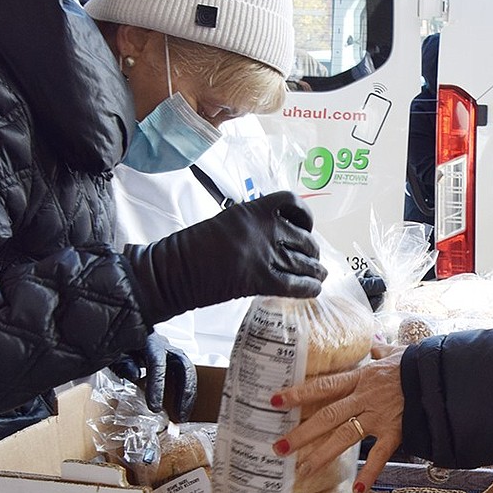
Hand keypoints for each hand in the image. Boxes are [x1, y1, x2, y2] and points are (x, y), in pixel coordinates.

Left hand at [110, 333, 197, 422]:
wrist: (122, 338)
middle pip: (184, 367)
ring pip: (189, 373)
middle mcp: (166, 347)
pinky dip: (186, 395)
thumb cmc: (120, 350)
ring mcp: (173, 354)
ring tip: (182, 417)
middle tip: (180, 416)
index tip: (155, 408)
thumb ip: (124, 364)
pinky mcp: (175, 364)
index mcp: (150, 343)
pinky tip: (181, 410)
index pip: (158, 363)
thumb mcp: (116, 355)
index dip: (158, 386)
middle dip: (185, 393)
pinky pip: (186, 378)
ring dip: (189, 397)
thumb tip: (135, 375)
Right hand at [122, 190, 326, 325]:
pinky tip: (313, 290)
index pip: (292, 202)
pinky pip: (295, 284)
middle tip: (313, 259)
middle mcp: (262, 228)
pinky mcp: (259, 280)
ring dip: (315, 270)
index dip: (305, 216)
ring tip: (319, 275)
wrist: (172, 270)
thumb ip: (255, 224)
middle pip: (304, 238)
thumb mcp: (227, 221)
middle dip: (313, 251)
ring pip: (303, 262)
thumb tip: (281, 236)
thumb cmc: (194, 248)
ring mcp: (263, 254)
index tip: (306, 227)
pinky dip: (308, 288)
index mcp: (252, 209)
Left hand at [272, 344, 404, 491]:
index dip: (298, 393)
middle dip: (302, 433)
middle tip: (279, 447)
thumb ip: (380, 351)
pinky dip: (370, 472)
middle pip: (326, 415)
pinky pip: (381, 454)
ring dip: (323, 454)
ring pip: (345, 436)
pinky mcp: (396, 430)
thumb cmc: (418, 362)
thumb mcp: (395, 352)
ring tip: (304, 469)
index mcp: (361, 378)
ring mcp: (379, 416)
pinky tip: (358, 488)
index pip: (323, 386)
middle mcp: (364, 398)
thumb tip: (374, 345)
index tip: (275, 401)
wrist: (441, 374)